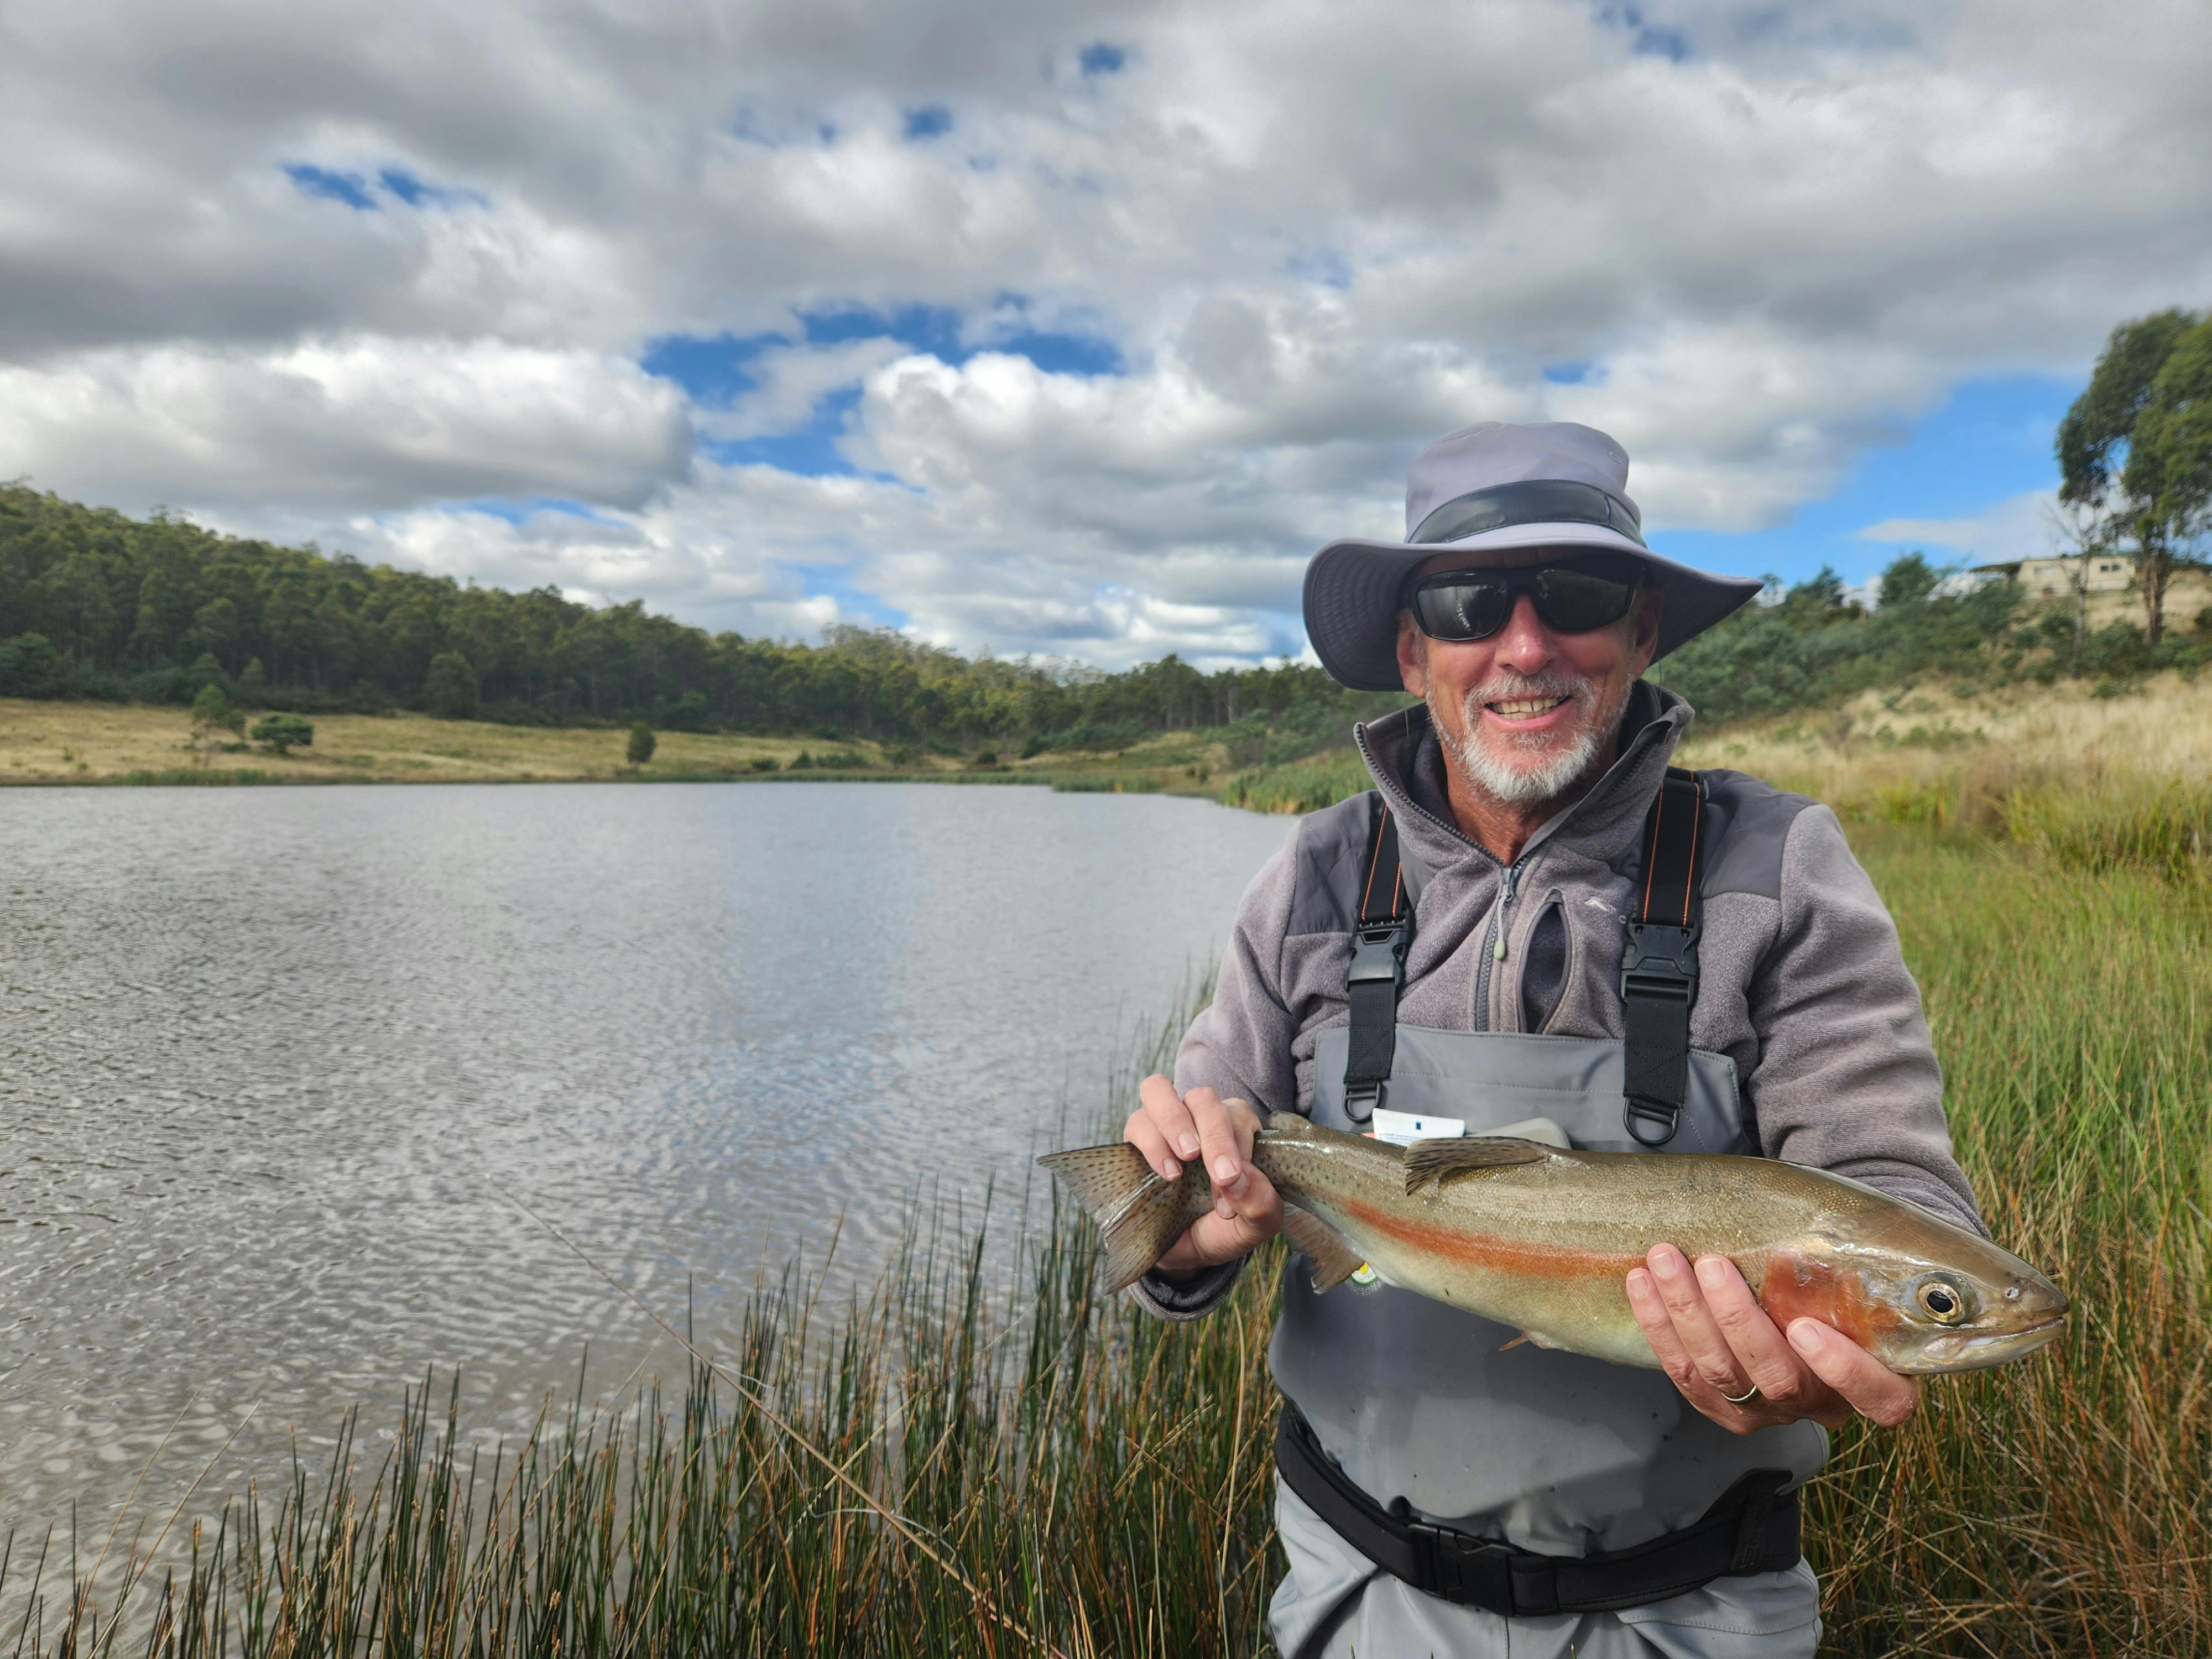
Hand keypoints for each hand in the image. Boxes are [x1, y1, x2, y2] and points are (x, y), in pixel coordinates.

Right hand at [1122, 1075, 1281, 1274]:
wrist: (1187, 1249)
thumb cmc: (1225, 1228)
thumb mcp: (1255, 1226)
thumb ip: (1260, 1203)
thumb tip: (1239, 1178)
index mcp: (1237, 1129)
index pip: (1238, 1119)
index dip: (1237, 1151)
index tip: (1232, 1186)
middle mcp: (1201, 1118)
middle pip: (1203, 1099)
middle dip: (1213, 1134)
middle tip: (1219, 1174)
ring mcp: (1165, 1124)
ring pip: (1160, 1092)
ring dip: (1173, 1122)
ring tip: (1184, 1160)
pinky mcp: (1138, 1138)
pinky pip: (1138, 1123)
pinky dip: (1151, 1144)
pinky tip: (1167, 1174)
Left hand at [1626, 1244, 1920, 1433]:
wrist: (1807, 1309)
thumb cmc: (1841, 1289)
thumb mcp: (1864, 1283)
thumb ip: (1853, 1269)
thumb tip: (1830, 1218)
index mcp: (1878, 1384)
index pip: (1877, 1397)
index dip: (1841, 1369)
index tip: (1806, 1328)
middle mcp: (1821, 1405)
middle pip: (1778, 1378)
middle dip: (1736, 1320)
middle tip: (1711, 1265)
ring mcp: (1769, 1413)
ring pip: (1722, 1374)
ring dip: (1686, 1314)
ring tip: (1664, 1261)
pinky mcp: (1723, 1410)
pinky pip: (1684, 1374)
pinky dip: (1659, 1327)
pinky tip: (1642, 1284)